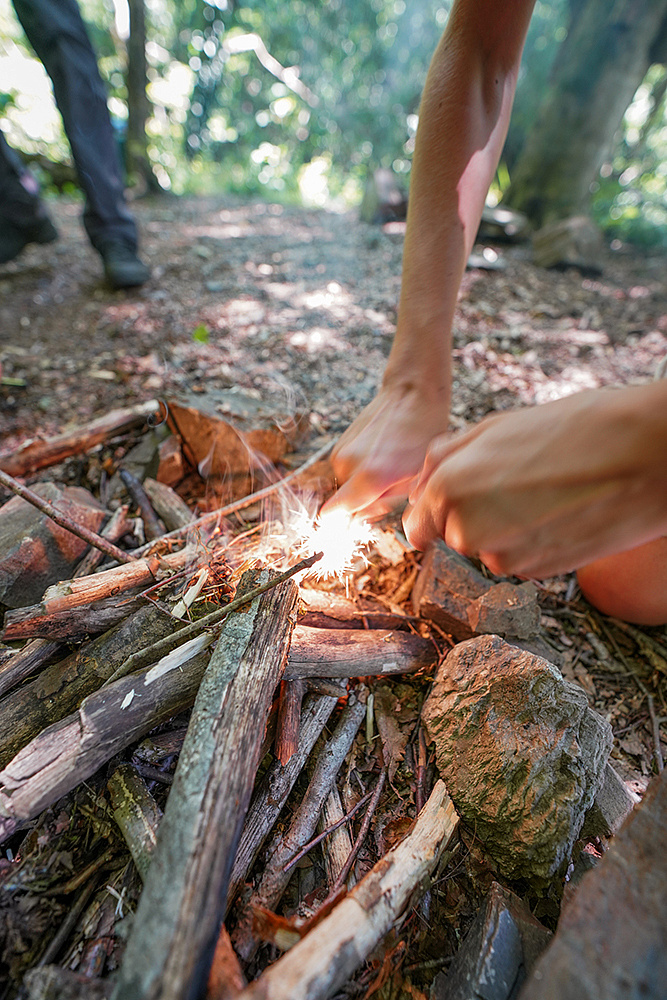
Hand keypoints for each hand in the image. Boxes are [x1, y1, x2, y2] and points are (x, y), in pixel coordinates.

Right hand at [323, 381, 450, 517]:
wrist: (412, 393)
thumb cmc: (423, 435)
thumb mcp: (416, 476)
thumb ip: (386, 502)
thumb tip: (359, 517)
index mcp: (370, 477)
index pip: (332, 516)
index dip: (344, 524)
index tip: (359, 522)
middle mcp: (348, 465)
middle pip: (347, 504)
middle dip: (367, 503)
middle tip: (393, 486)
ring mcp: (340, 453)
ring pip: (347, 487)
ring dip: (365, 486)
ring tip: (390, 467)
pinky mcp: (339, 443)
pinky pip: (347, 470)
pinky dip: (361, 470)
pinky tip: (381, 455)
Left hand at [403, 383, 666, 578]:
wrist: (643, 456)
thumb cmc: (574, 430)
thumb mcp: (497, 426)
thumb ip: (447, 456)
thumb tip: (421, 482)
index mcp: (448, 488)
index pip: (418, 524)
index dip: (432, 513)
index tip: (451, 505)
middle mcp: (466, 529)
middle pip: (454, 535)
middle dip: (474, 515)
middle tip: (517, 482)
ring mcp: (502, 556)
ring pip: (489, 548)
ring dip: (505, 529)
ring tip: (546, 493)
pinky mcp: (537, 572)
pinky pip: (520, 558)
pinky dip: (533, 541)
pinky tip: (561, 512)